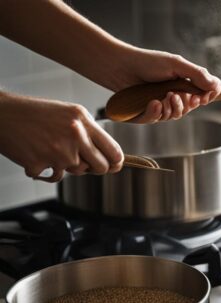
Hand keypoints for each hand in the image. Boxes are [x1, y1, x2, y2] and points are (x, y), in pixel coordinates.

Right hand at [0, 92, 123, 181]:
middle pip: (101, 167)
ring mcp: (57, 151)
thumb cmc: (36, 114)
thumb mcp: (70, 114)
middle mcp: (73, 135)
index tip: (115, 165)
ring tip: (52, 149)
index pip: (113, 150)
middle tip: (84, 162)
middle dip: (95, 168)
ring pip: (77, 172)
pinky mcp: (40, 164)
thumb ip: (90, 133)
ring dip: (67, 166)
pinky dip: (46, 170)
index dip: (117, 162)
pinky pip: (54, 177)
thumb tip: (110, 157)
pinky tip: (37, 155)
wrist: (1, 114)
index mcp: (82, 121)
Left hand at [107, 47, 220, 122]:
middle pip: (190, 108)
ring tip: (165, 96)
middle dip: (187, 104)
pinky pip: (157, 119)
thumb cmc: (147, 62)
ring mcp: (160, 106)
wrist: (120, 66)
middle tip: (180, 96)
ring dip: (172, 107)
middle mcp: (174, 96)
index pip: (203, 96)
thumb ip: (197, 75)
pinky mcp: (147, 114)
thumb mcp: (176, 64)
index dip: (205, 98)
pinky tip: (153, 103)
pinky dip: (156, 112)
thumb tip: (217, 86)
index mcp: (184, 84)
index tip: (203, 97)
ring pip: (175, 116)